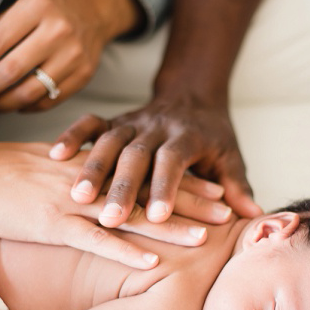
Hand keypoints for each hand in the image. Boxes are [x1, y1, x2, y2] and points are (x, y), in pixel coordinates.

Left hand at [0, 0, 140, 112]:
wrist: (94, 10)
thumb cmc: (46, 10)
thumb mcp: (14, 13)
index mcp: (36, 6)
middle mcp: (58, 30)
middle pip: (9, 72)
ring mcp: (74, 55)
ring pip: (28, 93)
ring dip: (0, 105)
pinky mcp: (84, 76)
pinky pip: (47, 101)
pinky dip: (24, 107)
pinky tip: (11, 104)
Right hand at [0, 141, 226, 269]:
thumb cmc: (9, 171)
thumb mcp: (56, 165)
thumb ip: (90, 175)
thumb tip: (112, 188)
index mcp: (96, 164)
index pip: (149, 171)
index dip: (185, 180)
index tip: (218, 188)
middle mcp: (92, 178)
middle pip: (152, 189)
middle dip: (193, 200)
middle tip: (228, 211)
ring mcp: (73, 199)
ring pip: (131, 213)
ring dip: (169, 226)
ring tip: (204, 238)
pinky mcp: (52, 220)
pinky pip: (95, 239)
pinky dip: (124, 250)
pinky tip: (151, 261)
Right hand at [50, 94, 262, 228]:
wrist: (194, 93)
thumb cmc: (213, 136)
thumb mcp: (230, 159)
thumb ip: (237, 187)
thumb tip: (253, 216)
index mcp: (187, 137)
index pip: (175, 162)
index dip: (168, 186)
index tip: (159, 216)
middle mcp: (157, 127)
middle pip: (138, 155)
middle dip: (124, 185)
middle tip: (113, 217)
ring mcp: (131, 122)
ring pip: (109, 141)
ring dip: (94, 167)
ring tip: (80, 196)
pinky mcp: (115, 119)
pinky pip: (90, 123)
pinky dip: (74, 135)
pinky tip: (56, 154)